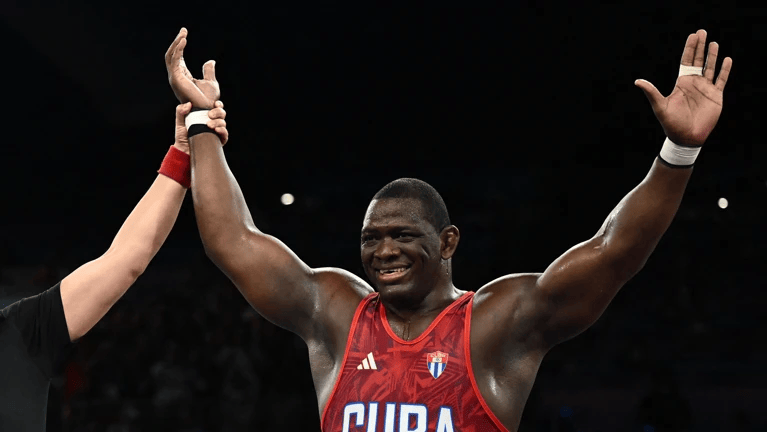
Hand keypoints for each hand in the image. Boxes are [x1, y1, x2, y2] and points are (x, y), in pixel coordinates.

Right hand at [165, 28, 219, 108]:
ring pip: (171, 56)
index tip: (185, 34)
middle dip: (177, 42)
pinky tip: (183, 41)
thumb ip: (209, 71)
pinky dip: (178, 50)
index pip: (178, 57)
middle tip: (184, 30)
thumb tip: (211, 61)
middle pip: (172, 55)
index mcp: (182, 75)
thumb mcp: (211, 82)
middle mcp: (176, 76)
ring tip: (183, 33)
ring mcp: (174, 77)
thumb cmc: (208, 99)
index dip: (180, 45)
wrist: (207, 109)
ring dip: (177, 43)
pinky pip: (174, 60)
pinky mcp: (176, 78)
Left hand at [173, 101, 228, 153]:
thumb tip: (189, 104)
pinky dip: (222, 130)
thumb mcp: (179, 121)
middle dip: (218, 112)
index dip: (218, 104)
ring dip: (218, 122)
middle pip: (222, 113)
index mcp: (206, 116)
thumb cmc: (182, 136)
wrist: (184, 150)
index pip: (216, 107)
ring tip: (208, 125)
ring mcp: (217, 131)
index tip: (215, 104)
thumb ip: (180, 110)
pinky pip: (225, 134)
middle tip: (210, 115)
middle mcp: (213, 122)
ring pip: (223, 123)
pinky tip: (216, 130)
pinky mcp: (219, 140)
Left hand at [635, 29, 732, 146]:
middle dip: (701, 47)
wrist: (686, 137)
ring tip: (714, 43)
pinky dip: (724, 70)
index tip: (693, 36)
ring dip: (712, 56)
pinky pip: (721, 80)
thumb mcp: (660, 106)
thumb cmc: (671, 123)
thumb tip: (637, 81)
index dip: (690, 48)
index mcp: (682, 83)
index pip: (686, 61)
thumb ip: (651, 92)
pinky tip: (726, 59)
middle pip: (698, 61)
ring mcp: (705, 89)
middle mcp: (694, 83)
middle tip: (703, 32)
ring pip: (710, 68)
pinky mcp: (715, 96)